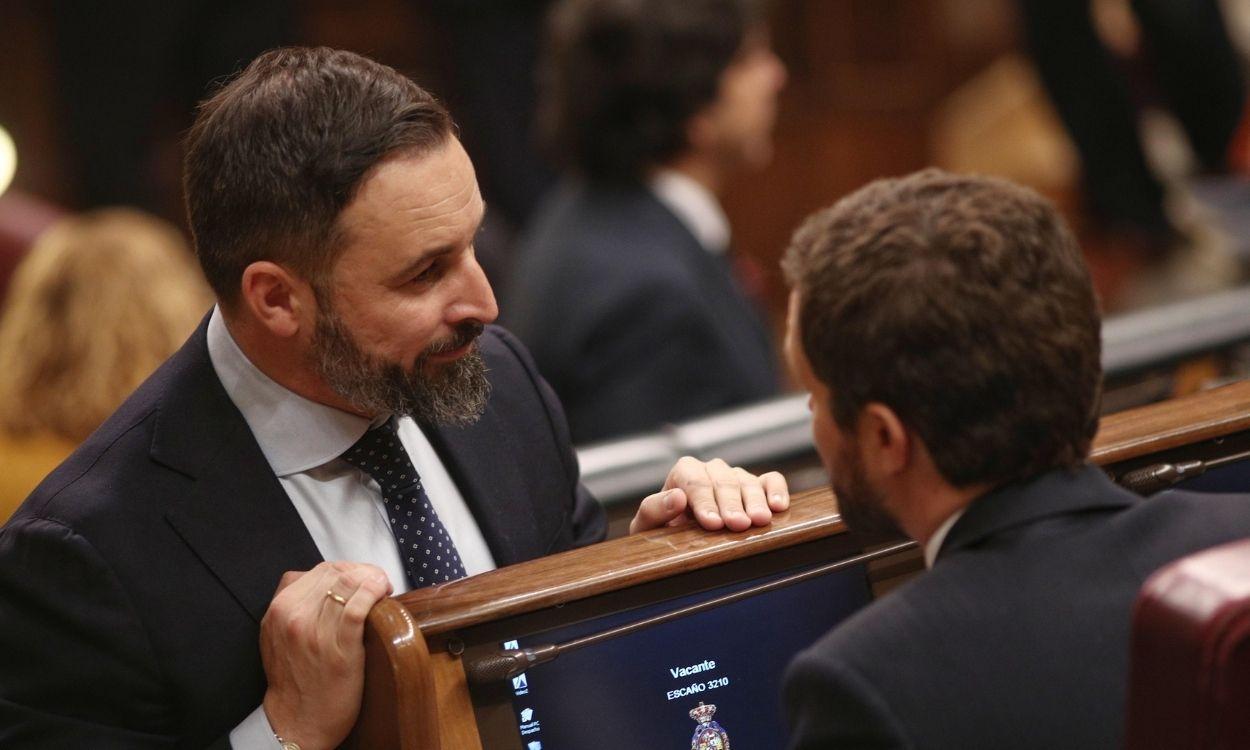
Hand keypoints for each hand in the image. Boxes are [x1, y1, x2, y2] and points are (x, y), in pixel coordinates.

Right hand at [259, 561, 392, 749]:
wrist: (298, 719)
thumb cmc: (295, 677)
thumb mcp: (279, 634)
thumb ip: (296, 604)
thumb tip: (329, 580)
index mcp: (279, 608)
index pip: (321, 570)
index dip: (348, 569)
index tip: (362, 579)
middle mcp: (292, 615)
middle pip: (337, 572)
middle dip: (363, 572)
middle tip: (378, 584)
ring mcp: (314, 631)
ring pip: (349, 583)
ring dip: (373, 581)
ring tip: (383, 589)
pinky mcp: (338, 647)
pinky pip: (358, 606)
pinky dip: (374, 593)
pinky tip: (383, 595)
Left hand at [630, 456, 789, 533]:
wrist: (678, 539)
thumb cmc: (661, 532)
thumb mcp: (647, 525)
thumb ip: (654, 509)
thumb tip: (677, 497)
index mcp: (685, 472)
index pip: (695, 481)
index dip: (704, 501)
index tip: (712, 523)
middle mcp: (712, 469)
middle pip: (724, 481)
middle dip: (731, 504)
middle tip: (738, 525)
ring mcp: (736, 477)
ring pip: (747, 481)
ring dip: (755, 501)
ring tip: (760, 521)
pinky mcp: (757, 487)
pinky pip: (771, 480)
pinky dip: (776, 490)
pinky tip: (779, 506)